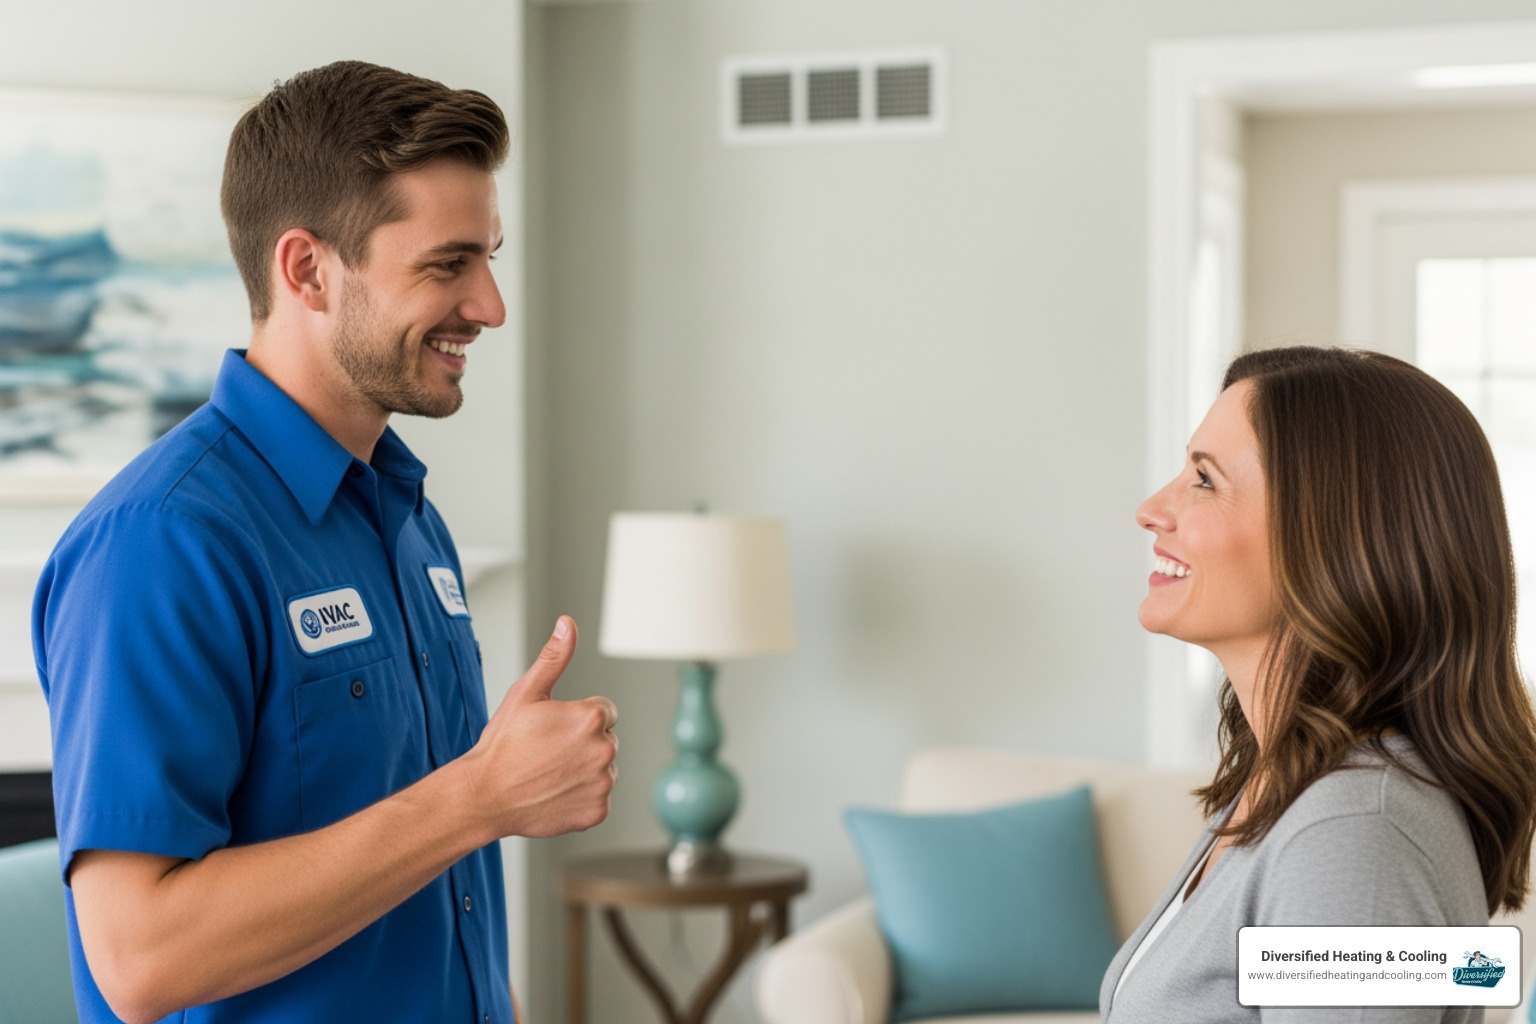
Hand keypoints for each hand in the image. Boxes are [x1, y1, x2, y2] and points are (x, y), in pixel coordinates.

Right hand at [463, 616, 617, 838]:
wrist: (484, 795)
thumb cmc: (502, 743)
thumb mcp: (526, 694)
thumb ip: (554, 658)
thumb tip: (567, 624)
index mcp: (591, 718)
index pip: (604, 711)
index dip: (577, 719)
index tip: (553, 730)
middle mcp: (605, 750)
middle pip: (606, 739)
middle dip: (583, 743)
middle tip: (547, 753)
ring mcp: (603, 783)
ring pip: (603, 769)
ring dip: (584, 770)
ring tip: (549, 773)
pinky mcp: (598, 811)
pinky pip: (598, 797)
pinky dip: (581, 797)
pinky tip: (554, 793)